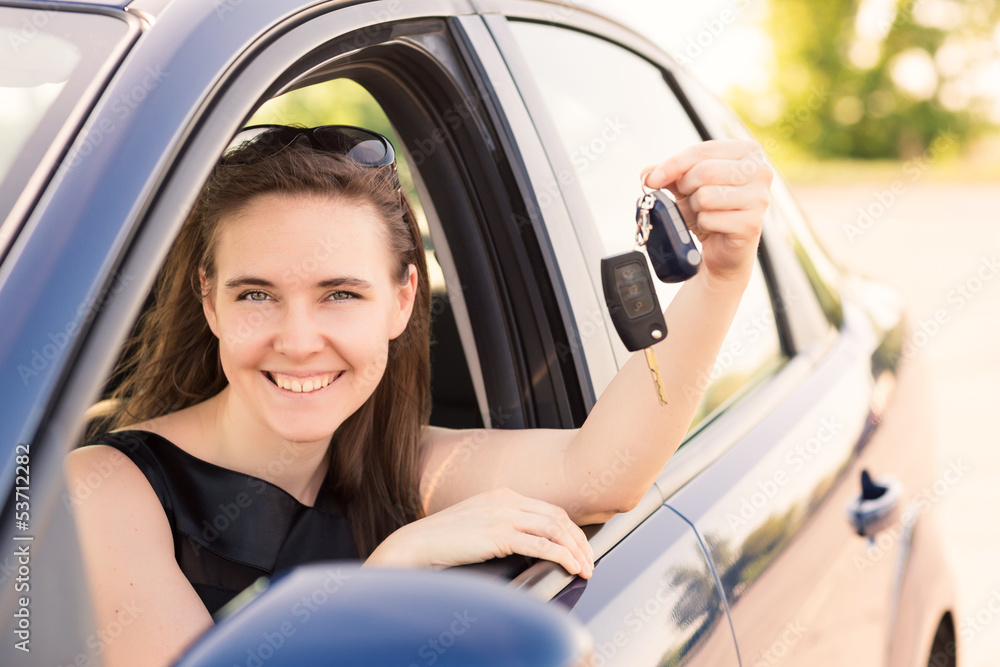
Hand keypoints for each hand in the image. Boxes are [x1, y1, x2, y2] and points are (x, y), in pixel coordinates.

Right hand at [365, 487, 594, 577]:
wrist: (417, 544)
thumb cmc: (443, 540)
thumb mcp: (477, 524)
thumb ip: (500, 526)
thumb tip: (523, 542)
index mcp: (502, 495)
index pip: (548, 509)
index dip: (569, 529)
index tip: (580, 546)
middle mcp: (506, 500)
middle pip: (557, 517)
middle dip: (579, 540)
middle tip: (590, 560)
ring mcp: (502, 515)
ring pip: (553, 529)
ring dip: (575, 550)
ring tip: (585, 568)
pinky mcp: (498, 535)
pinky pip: (540, 545)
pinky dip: (561, 556)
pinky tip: (570, 566)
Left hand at [644, 139, 772, 284]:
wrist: (725, 249)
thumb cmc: (711, 211)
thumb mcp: (688, 186)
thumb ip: (669, 174)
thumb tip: (647, 173)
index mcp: (748, 152)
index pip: (702, 151)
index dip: (672, 164)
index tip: (652, 179)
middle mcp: (760, 171)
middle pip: (704, 172)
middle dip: (686, 189)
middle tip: (690, 200)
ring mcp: (759, 198)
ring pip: (705, 196)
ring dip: (695, 209)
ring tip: (704, 214)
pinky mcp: (752, 223)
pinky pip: (709, 219)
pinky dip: (702, 225)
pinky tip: (712, 228)